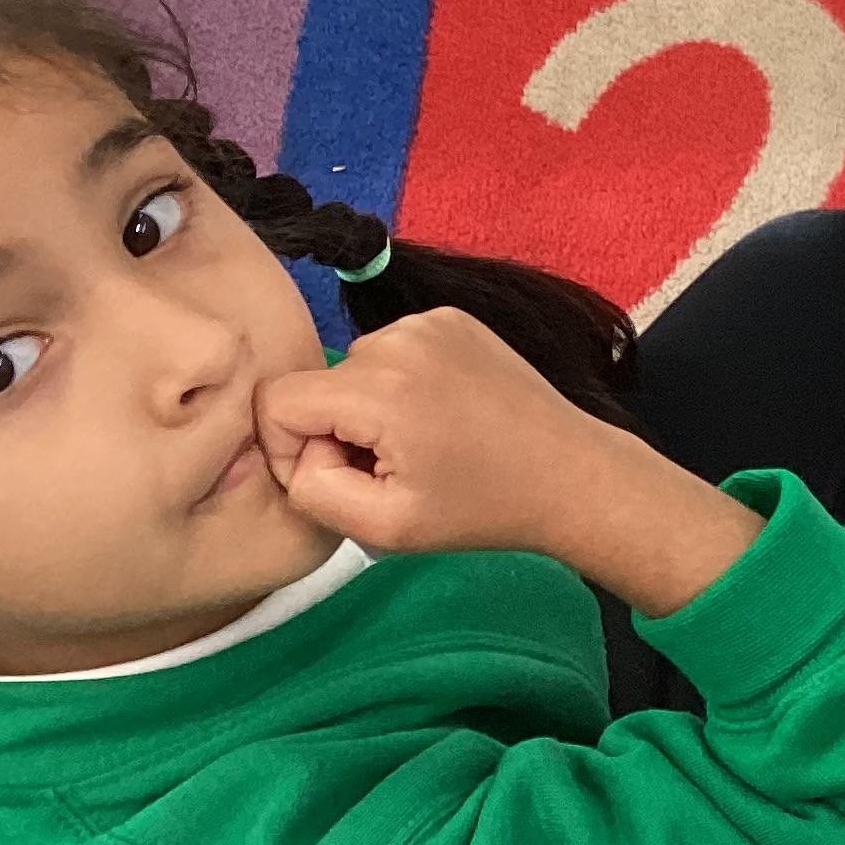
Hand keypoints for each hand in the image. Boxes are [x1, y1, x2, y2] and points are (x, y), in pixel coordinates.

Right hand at [253, 308, 758, 604]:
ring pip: (352, 369)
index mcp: (380, 388)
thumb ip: (312, 491)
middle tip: (398, 468)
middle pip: (317, 386)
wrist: (568, 473)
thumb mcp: (383, 526)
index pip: (276, 402)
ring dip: (370, 410)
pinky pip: (391, 352)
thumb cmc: (481, 508)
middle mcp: (400, 339)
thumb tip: (295, 452)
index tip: (344, 477)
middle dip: (339, 432)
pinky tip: (443, 415)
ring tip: (426, 444)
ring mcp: (429, 321)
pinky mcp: (452, 318)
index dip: (293, 451)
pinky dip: (401, 385)